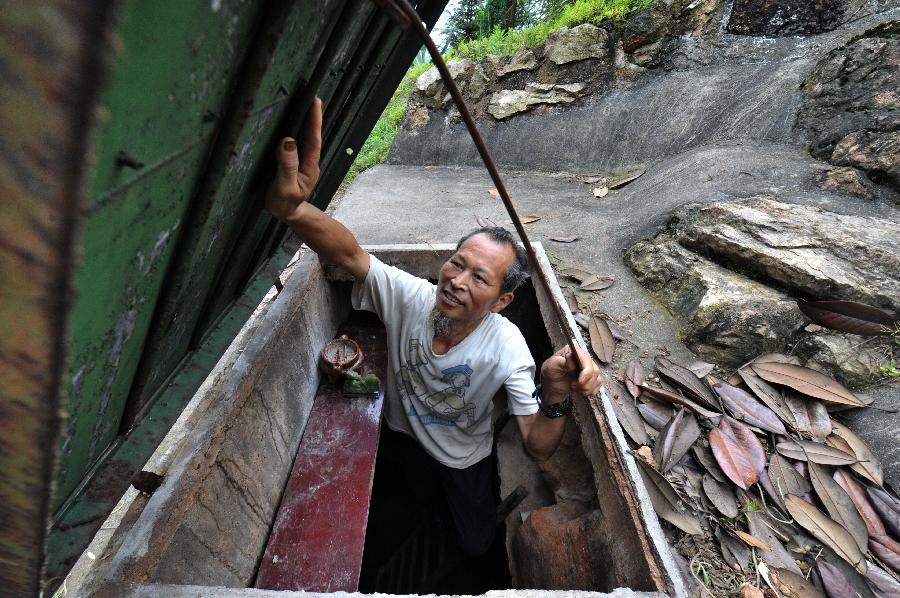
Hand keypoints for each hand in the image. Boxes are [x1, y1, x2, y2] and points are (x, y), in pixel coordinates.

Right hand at [266, 97, 322, 220]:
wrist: (287, 213)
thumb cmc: (285, 203)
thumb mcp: (285, 188)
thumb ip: (287, 166)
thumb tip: (288, 141)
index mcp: (309, 166)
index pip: (313, 139)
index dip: (314, 120)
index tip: (315, 101)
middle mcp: (308, 160)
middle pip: (311, 133)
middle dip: (312, 113)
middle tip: (310, 92)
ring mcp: (301, 160)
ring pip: (305, 136)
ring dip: (304, 118)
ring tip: (303, 99)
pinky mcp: (293, 160)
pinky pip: (296, 141)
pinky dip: (296, 128)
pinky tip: (292, 118)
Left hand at [540, 345, 600, 401]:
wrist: (552, 386)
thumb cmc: (550, 373)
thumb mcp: (551, 366)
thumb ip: (561, 362)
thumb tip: (571, 359)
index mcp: (574, 350)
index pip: (586, 359)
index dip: (586, 371)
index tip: (580, 381)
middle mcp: (583, 357)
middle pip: (594, 370)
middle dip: (585, 383)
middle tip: (573, 386)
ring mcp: (589, 367)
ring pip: (597, 379)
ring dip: (585, 388)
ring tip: (573, 387)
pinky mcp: (591, 377)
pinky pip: (597, 385)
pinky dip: (588, 391)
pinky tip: (579, 390)